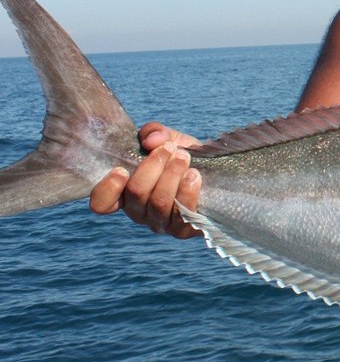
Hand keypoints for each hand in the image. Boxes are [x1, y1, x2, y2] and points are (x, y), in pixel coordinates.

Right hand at [89, 122, 202, 238]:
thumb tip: (152, 141)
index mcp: (125, 193)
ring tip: (184, 157)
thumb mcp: (167, 139)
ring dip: (171, 175)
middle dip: (153, 166)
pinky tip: (194, 175)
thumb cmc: (182, 157)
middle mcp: (139, 212)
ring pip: (159, 203)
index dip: (107, 189)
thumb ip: (155, 132)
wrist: (215, 175)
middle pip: (136, 193)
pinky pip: (182, 214)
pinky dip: (187, 191)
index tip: (121, 169)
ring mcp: (160, 223)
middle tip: (169, 149)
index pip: (102, 203)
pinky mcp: (183, 229)